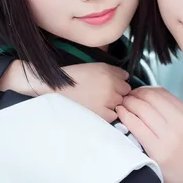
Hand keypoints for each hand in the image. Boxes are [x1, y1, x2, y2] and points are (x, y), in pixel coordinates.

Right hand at [0, 60, 130, 121]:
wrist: (55, 89)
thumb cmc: (74, 76)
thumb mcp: (96, 66)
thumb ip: (115, 71)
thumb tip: (127, 77)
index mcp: (109, 74)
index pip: (127, 83)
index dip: (120, 86)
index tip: (112, 88)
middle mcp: (111, 87)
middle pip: (125, 95)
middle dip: (118, 95)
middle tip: (104, 96)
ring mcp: (106, 102)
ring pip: (119, 106)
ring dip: (113, 105)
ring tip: (99, 103)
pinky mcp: (99, 115)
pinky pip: (113, 116)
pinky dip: (108, 114)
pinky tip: (97, 110)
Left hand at [116, 87, 182, 182]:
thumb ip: (173, 109)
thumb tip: (149, 96)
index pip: (161, 92)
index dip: (144, 89)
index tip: (136, 93)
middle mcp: (179, 123)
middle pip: (150, 98)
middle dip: (134, 95)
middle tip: (126, 98)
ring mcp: (168, 137)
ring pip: (142, 109)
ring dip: (128, 104)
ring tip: (122, 105)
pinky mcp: (157, 151)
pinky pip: (137, 127)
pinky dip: (126, 117)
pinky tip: (122, 115)